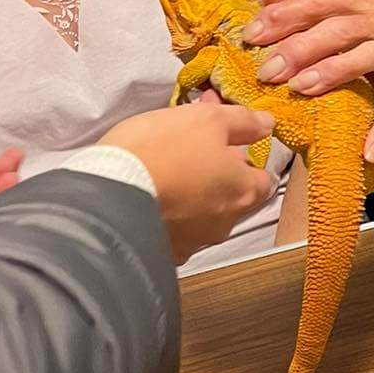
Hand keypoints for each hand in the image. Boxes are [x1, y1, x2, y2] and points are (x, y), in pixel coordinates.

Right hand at [100, 101, 274, 262]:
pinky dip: (168, 212)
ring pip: (202, 213)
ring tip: (165, 168)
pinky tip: (151, 194)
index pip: (263, 179)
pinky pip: (174, 229)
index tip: (225, 143)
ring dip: (192, 193)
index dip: (246, 158)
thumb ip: (242, 121)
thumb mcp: (206, 120)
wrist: (106, 192)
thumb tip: (267, 123)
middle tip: (190, 148)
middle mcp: (225, 224)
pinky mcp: (163, 252)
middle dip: (217, 173)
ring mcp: (194, 242)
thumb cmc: (161, 151)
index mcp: (243, 192)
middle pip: (232, 196)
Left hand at [243, 0, 373, 163]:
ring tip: (301, 90)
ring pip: (366, 57)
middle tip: (267, 70)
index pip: (318, 3)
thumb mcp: (364, 3)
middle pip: (337, 29)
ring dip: (333, 72)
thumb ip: (317, 2)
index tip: (252, 34)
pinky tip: (369, 151)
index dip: (284, 17)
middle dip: (299, 48)